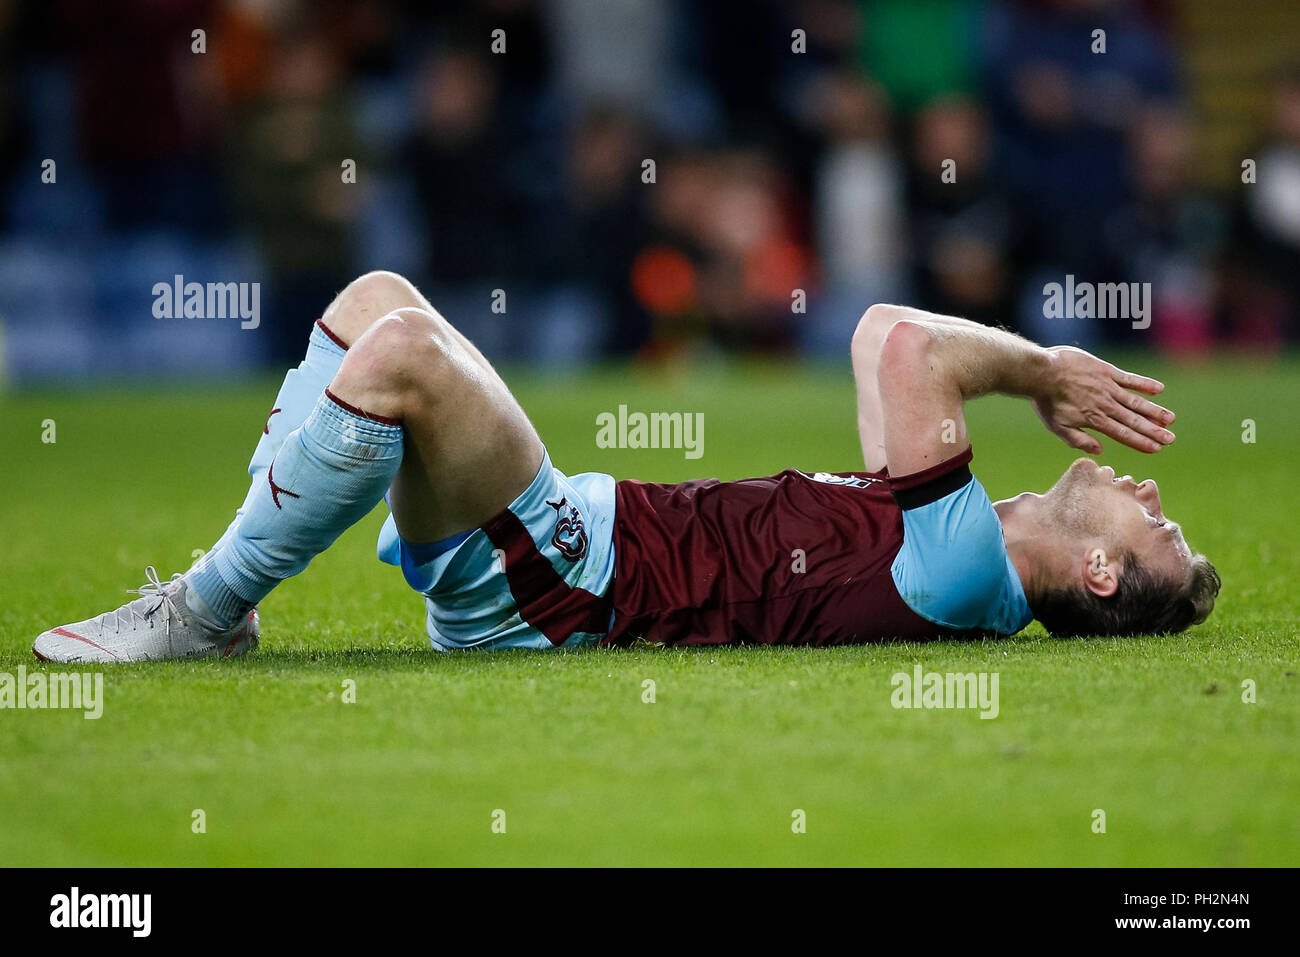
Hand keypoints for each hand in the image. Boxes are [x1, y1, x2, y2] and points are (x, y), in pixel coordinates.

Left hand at [1031, 346, 1174, 453]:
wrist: (1041, 372)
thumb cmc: (1046, 401)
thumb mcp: (1058, 427)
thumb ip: (1079, 440)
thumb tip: (1100, 451)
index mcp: (1094, 420)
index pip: (1122, 434)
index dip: (1140, 442)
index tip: (1156, 448)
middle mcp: (1105, 405)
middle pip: (1134, 420)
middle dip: (1153, 431)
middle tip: (1170, 439)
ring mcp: (1107, 387)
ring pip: (1135, 401)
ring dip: (1154, 411)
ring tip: (1170, 419)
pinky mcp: (1106, 371)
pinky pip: (1129, 378)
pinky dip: (1144, 384)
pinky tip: (1159, 389)